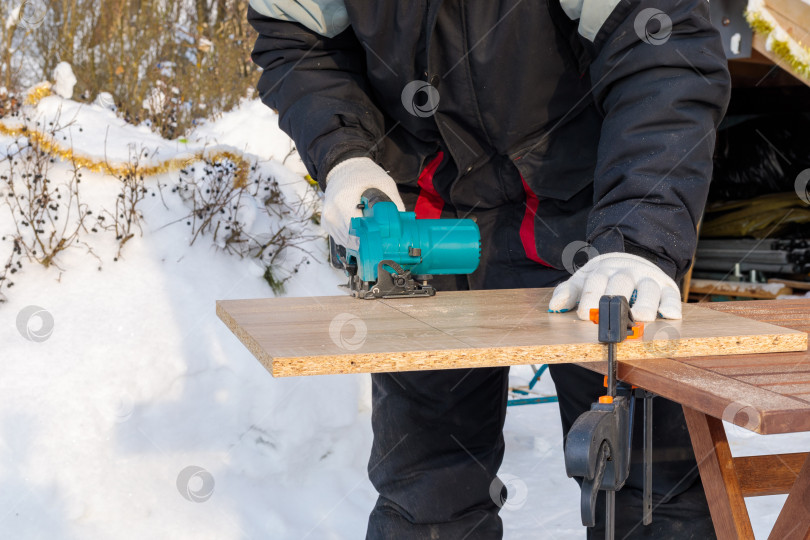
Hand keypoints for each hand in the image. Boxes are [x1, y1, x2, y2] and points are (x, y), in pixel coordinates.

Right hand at [322, 157, 404, 246]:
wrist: (343, 166)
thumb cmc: (363, 173)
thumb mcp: (384, 183)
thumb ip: (394, 203)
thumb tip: (401, 224)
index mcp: (343, 202)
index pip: (357, 231)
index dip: (373, 238)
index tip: (384, 237)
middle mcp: (332, 214)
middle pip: (352, 240)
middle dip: (369, 241)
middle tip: (382, 236)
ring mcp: (328, 220)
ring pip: (346, 242)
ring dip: (361, 241)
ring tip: (372, 231)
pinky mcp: (327, 224)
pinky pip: (341, 239)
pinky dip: (353, 237)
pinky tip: (362, 229)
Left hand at [548, 252, 681, 321]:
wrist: (630, 260)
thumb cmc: (603, 278)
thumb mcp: (583, 281)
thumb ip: (568, 292)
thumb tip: (555, 306)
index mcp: (604, 271)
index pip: (595, 282)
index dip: (590, 298)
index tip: (585, 314)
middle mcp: (627, 273)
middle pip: (622, 283)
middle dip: (617, 299)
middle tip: (613, 317)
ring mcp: (648, 279)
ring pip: (649, 289)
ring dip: (646, 304)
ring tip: (641, 317)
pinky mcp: (667, 287)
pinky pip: (672, 295)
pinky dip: (671, 305)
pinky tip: (669, 315)